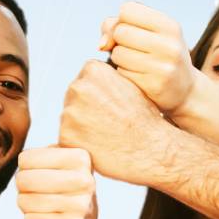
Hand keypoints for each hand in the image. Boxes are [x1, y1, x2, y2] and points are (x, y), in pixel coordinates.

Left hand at [16, 145, 97, 218]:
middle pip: (24, 179)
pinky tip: (40, 216)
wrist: (86, 216)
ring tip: (34, 202)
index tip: (32, 171)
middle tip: (27, 188)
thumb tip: (22, 152)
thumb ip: (45, 150)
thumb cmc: (65, 183)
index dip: (23, 167)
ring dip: (24, 203)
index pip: (26, 159)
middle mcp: (85, 180)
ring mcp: (81, 204)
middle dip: (21, 186)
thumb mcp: (61, 159)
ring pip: (26, 201)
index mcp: (80, 158)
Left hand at [58, 59, 173, 186]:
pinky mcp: (65, 136)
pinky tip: (98, 147)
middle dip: (85, 111)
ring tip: (105, 136)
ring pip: (69, 119)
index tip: (109, 108)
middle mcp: (77, 87)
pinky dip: (79, 145)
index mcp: (93, 70)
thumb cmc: (145, 120)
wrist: (152, 148)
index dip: (96, 96)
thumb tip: (91, 82)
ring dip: (80, 128)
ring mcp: (69, 113)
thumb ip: (106, 80)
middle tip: (107, 124)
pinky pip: (66, 140)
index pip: (84, 81)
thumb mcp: (129, 85)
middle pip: (73, 99)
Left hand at [99, 2, 197, 114]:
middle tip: (133, 50)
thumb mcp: (149, 33)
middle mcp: (170, 45)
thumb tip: (101, 45)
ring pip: (117, 54)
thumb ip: (117, 26)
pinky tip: (139, 77)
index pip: (127, 9)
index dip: (122, 20)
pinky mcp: (154, 86)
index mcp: (170, 26)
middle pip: (120, 32)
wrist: (185, 91)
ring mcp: (163, 67)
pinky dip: (124, 74)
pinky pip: (121, 74)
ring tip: (137, 63)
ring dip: (119, 59)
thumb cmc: (160, 55)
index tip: (132, 31)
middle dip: (119, 41)